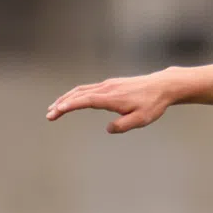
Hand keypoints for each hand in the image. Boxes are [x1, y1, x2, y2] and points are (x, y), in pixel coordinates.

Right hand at [46, 69, 180, 133]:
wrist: (163, 86)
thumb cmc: (153, 104)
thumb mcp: (141, 120)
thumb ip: (123, 126)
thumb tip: (108, 129)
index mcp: (112, 97)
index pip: (86, 100)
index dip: (70, 105)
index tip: (57, 111)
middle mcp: (107, 88)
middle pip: (78, 94)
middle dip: (62, 104)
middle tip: (49, 115)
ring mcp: (108, 84)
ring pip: (81, 89)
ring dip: (66, 98)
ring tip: (54, 108)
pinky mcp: (111, 84)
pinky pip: (88, 88)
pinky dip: (76, 94)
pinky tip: (72, 100)